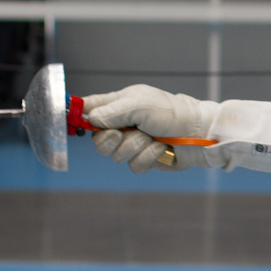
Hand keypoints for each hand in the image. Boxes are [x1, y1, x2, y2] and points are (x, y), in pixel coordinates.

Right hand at [84, 85, 206, 173]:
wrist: (197, 133)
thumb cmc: (170, 112)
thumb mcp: (139, 104)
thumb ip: (112, 111)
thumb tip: (90, 120)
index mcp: (118, 105)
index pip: (88, 109)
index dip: (77, 117)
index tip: (73, 123)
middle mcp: (123, 125)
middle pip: (98, 140)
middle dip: (110, 140)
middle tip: (123, 133)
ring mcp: (133, 143)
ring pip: (116, 155)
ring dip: (135, 147)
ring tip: (151, 137)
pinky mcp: (144, 159)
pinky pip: (134, 166)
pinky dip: (147, 157)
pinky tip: (160, 148)